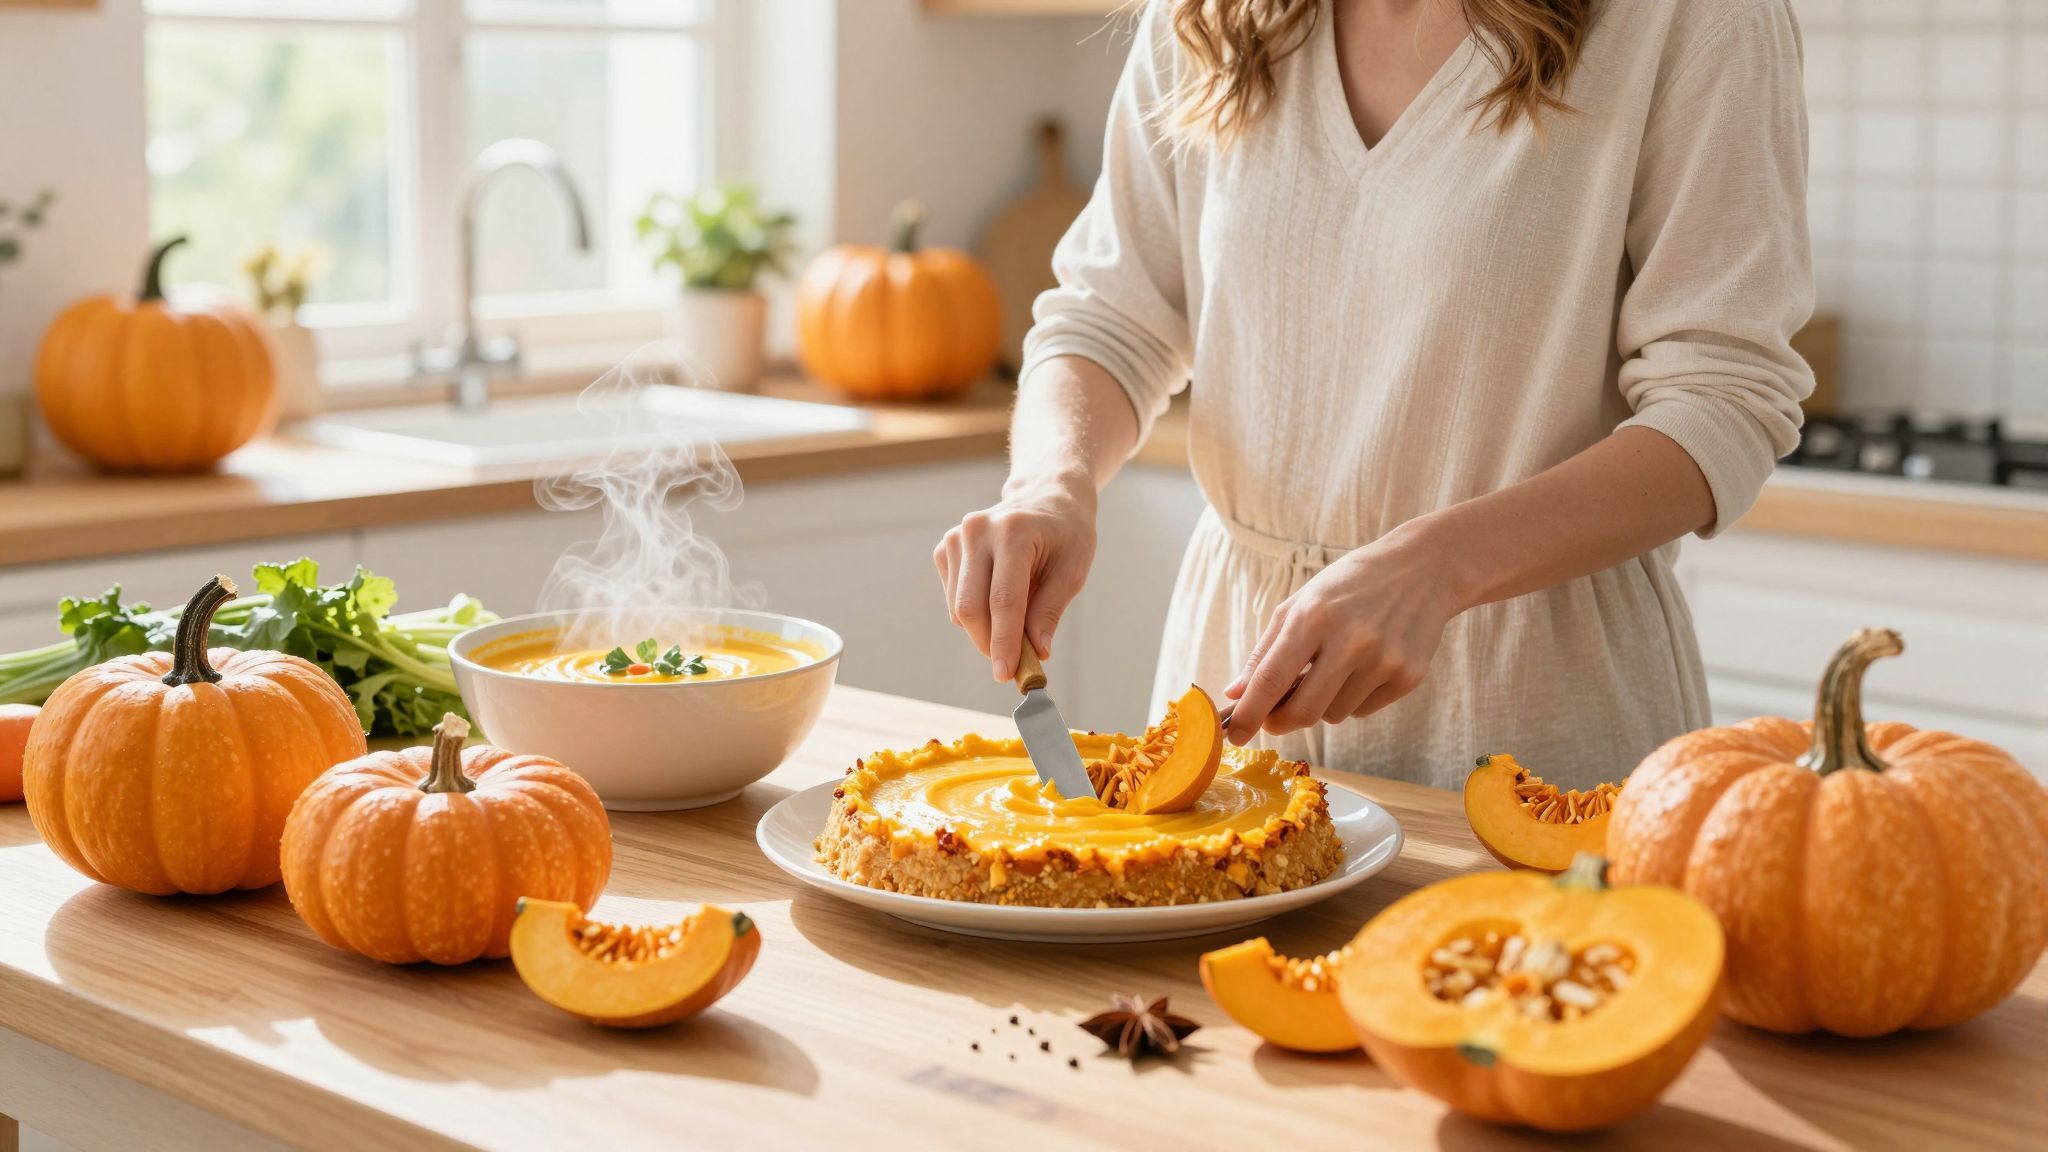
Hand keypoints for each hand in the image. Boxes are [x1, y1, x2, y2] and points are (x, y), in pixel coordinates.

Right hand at [935, 473, 1097, 681]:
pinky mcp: (945, 548)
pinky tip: (997, 597)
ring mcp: (956, 538)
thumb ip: (1050, 611)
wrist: (1046, 496)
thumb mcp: (1073, 570)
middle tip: (1012, 665)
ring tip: (1016, 621)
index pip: (1003, 599)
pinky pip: (954, 599)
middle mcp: (977, 531)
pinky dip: (975, 613)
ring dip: (984, 630)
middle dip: (989, 644)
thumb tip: (1037, 652)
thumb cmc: (1066, 534)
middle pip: (970, 607)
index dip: (1004, 642)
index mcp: (1013, 532)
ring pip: (959, 608)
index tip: (1006, 674)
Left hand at [1222, 526, 1463, 743]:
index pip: (1271, 679)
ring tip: (1335, 667)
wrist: (1422, 570)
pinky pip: (1363, 710)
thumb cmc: (1350, 585)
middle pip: (1303, 710)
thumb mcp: (1300, 603)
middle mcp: (1350, 640)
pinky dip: (1354, 699)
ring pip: (1333, 715)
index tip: (1235, 736)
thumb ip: (1265, 651)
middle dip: (1282, 721)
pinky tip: (1365, 666)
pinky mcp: (1408, 676)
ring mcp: (1383, 660)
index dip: (1249, 714)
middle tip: (1275, 717)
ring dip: (1323, 703)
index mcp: (1314, 616)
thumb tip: (1236, 694)